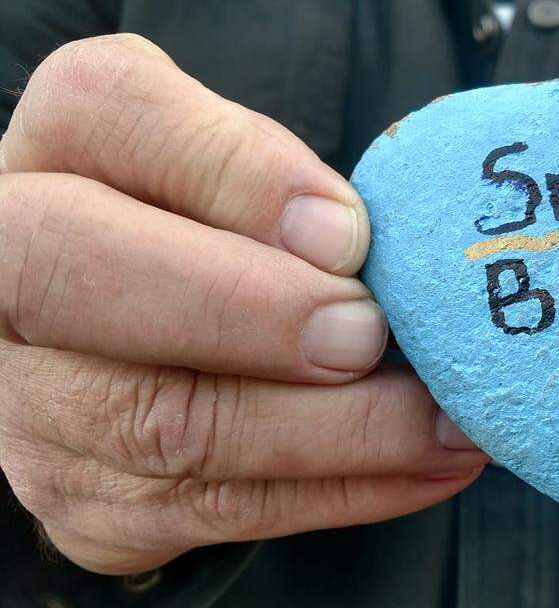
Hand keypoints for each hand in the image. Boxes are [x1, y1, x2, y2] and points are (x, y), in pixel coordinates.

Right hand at [0, 34, 487, 574]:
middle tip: (372, 334)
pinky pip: (223, 509)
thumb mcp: (244, 173)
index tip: (346, 233)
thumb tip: (344, 244)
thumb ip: (276, 180)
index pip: (112, 112)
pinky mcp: (89, 501)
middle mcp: (10, 275)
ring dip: (342, 429)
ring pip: (173, 424)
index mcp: (60, 151)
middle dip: (253, 311)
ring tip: (452, 419)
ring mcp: (34, 403)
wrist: (152, 346)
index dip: (234, 172)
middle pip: (84, 274)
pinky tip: (429, 465)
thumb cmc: (219, 236)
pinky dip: (347, 488)